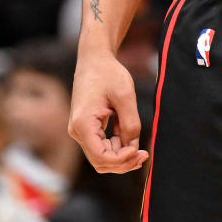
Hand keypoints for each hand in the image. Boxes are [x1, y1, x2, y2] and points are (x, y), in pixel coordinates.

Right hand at [68, 51, 147, 174]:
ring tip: (139, 143)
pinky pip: (102, 146)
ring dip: (121, 155)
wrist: (94, 59)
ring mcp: (81, 131)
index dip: (121, 160)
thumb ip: (131, 123)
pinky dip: (117, 145)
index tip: (138, 151)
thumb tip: (133, 147)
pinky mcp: (86, 128)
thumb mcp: (125, 96)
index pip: (100, 157)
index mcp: (83, 124)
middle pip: (101, 162)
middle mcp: (78, 131)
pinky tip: (128, 133)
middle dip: (123, 162)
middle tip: (144, 155)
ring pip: (102, 156)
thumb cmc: (108, 73)